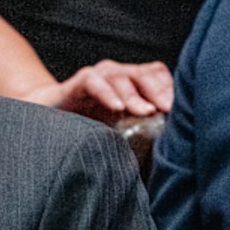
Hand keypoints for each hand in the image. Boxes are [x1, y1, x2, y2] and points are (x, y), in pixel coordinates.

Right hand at [26, 60, 173, 122]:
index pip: (158, 77)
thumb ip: (142, 132)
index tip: (181, 111)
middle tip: (169, 110)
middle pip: (145, 74)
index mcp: (133, 83)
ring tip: (145, 112)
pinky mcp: (79, 82)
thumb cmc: (90, 126)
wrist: (49, 118)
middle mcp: (118, 74)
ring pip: (122, 78)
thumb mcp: (122, 128)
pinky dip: (107, 93)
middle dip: (159, 92)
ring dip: (135, 96)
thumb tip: (172, 155)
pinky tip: (117, 108)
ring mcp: (99, 76)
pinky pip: (94, 81)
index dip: (171, 89)